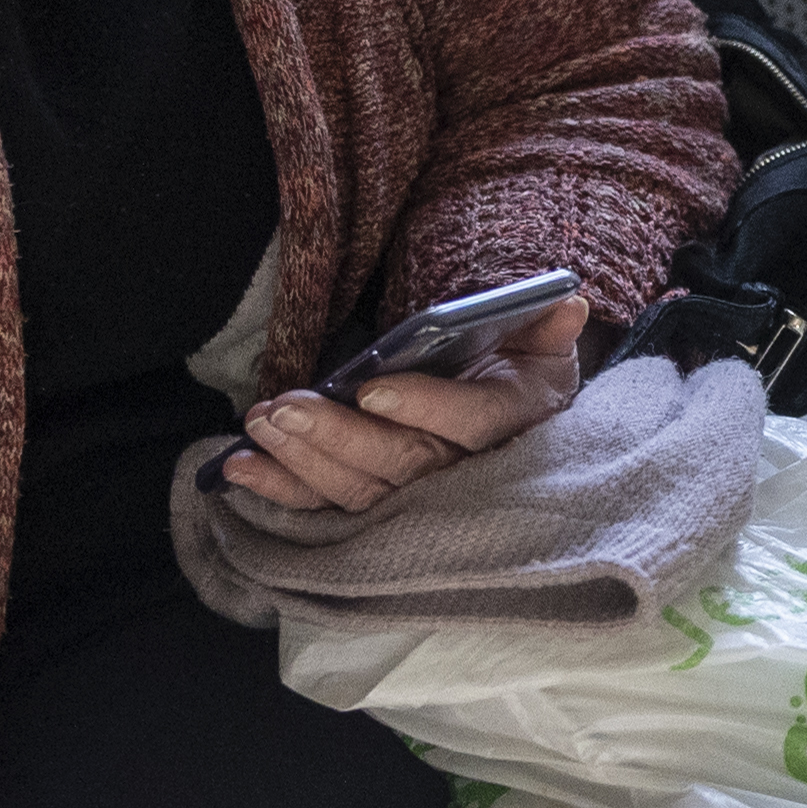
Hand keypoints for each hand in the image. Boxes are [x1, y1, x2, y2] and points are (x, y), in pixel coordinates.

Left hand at [213, 292, 588, 510]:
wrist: (514, 426)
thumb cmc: (521, 373)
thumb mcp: (543, 344)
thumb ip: (548, 325)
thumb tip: (568, 303)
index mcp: (508, 422)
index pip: (470, 424)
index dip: (424, 409)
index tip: (373, 388)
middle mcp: (463, 471)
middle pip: (399, 464)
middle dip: (337, 437)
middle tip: (286, 406)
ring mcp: (416, 494)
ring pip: (358, 490)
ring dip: (301, 461)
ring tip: (258, 426)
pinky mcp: (377, 502)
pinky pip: (326, 504)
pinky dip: (281, 489)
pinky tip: (238, 468)